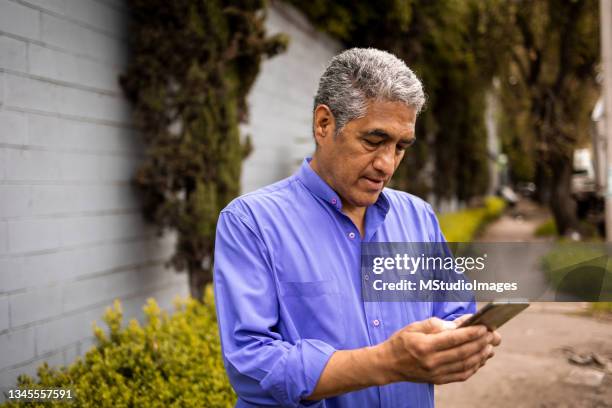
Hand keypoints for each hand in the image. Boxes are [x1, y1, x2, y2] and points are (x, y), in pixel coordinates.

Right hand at [377, 317, 496, 384]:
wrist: (388, 364)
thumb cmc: (401, 342)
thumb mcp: (414, 327)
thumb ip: (436, 324)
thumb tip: (458, 324)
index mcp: (424, 346)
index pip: (453, 339)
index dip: (471, 333)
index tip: (484, 326)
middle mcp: (431, 362)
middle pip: (463, 352)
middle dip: (481, 343)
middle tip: (493, 335)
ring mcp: (436, 373)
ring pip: (465, 365)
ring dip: (481, 355)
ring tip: (490, 346)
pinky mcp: (438, 380)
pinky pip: (461, 375)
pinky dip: (474, 367)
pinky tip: (480, 359)